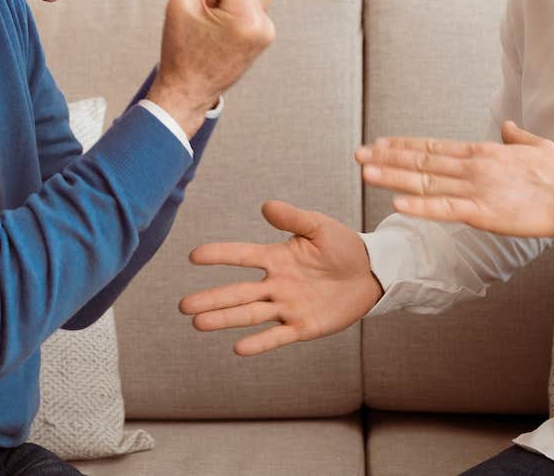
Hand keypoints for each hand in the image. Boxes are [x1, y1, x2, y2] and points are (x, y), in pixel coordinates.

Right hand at [148, 0, 274, 135]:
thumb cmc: (180, 48)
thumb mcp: (179, 1)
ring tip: (211, 9)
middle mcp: (265, 24)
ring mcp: (268, 30)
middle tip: (205, 8)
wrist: (188, 90)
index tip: (199, 8)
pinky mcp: (265, 33)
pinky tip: (220, 14)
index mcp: (247, 18)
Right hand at [179, 200, 382, 354]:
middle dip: (211, 298)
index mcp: (278, 257)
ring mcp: (288, 306)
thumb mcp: (319, 226)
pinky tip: (238, 348)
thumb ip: (293, 218)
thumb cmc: (343, 246)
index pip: (243, 256)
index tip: (193, 256)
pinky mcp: (303, 326)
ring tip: (198, 323)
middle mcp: (277, 283)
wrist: (370, 273)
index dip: (220, 255)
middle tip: (183, 306)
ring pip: (250, 314)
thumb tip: (266, 205)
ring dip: (225, 319)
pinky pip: (277, 336)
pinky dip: (259, 343)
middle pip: (238, 292)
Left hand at [357, 121, 553, 236]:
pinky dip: (420, 205)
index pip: (432, 146)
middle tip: (358, 153)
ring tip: (365, 171)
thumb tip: (506, 125)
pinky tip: (397, 203)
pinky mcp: (484, 212)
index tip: (379, 142)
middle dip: (387, 157)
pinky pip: (445, 209)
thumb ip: (516, 136)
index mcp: (480, 152)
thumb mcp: (535, 146)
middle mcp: (471, 166)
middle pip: (421, 160)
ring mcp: (475, 188)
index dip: (403, 145)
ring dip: (392, 176)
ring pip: (425, 181)